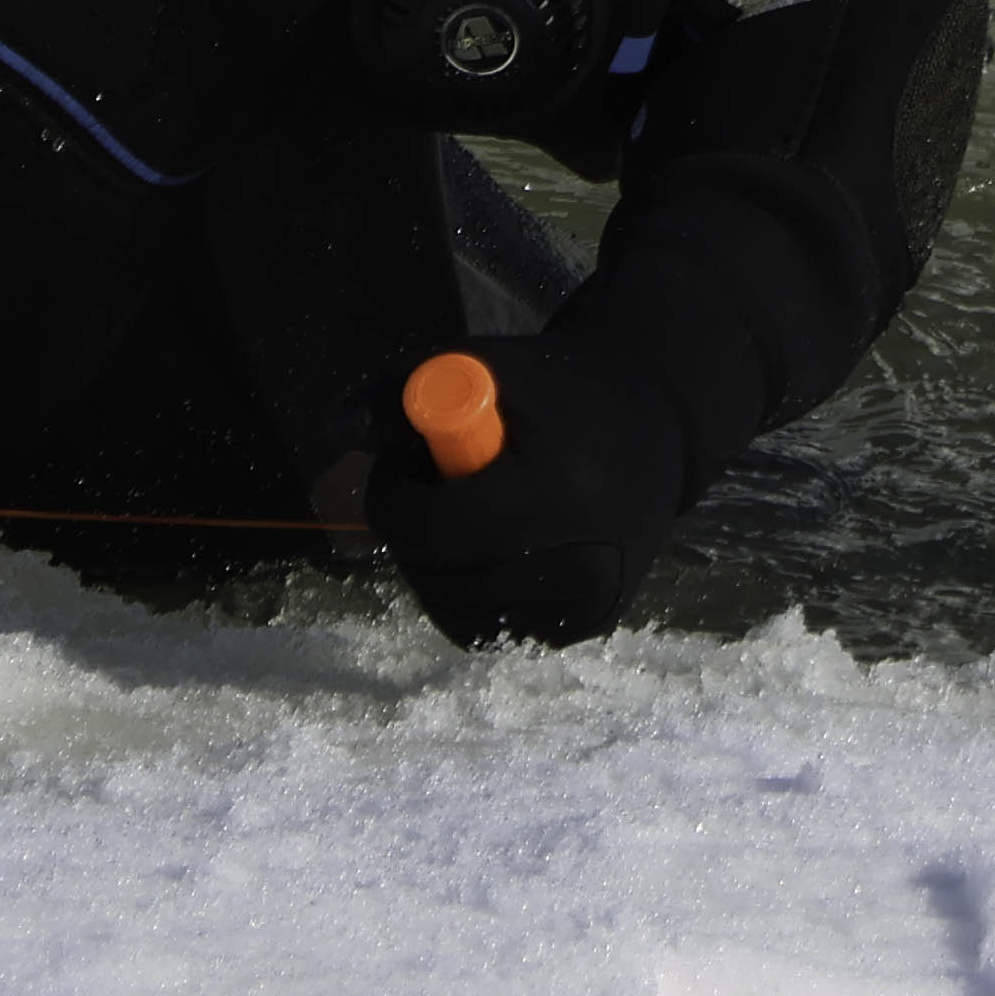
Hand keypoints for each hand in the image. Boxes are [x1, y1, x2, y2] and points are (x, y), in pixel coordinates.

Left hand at [361, 333, 682, 645]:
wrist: (659, 423)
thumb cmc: (561, 391)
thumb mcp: (484, 368)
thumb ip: (405, 393)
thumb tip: (335, 428)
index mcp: (551, 498)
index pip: (429, 530)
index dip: (396, 495)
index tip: (408, 462)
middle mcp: (576, 566)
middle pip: (438, 578)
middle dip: (416, 532)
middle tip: (436, 487)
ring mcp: (585, 606)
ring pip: (456, 612)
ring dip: (438, 566)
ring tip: (470, 512)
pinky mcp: (586, 626)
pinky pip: (492, 627)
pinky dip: (473, 591)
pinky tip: (495, 545)